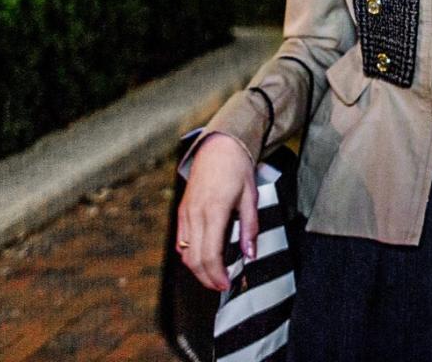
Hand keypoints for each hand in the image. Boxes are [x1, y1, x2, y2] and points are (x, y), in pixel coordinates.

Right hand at [176, 133, 256, 290]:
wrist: (218, 146)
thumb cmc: (237, 168)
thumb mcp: (251, 195)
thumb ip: (250, 227)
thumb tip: (250, 255)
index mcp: (214, 210)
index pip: (210, 254)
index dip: (217, 274)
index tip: (227, 284)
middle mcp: (196, 214)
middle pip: (194, 259)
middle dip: (206, 278)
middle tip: (222, 285)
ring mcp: (186, 213)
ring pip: (185, 253)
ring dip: (197, 269)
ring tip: (214, 275)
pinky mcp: (182, 211)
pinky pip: (181, 241)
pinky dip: (190, 255)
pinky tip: (203, 258)